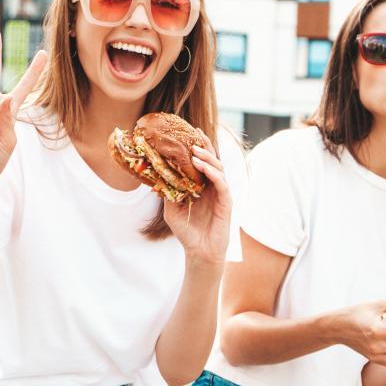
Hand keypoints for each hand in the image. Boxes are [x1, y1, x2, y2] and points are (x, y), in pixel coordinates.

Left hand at [165, 139, 231, 265]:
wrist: (199, 253)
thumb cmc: (187, 233)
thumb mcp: (171, 209)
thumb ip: (168, 193)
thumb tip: (158, 175)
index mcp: (202, 187)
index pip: (201, 163)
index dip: (197, 147)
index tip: (189, 133)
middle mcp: (213, 188)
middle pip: (212, 160)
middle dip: (203, 146)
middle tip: (193, 136)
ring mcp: (221, 194)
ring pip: (218, 169)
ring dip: (207, 158)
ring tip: (195, 151)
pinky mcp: (227, 202)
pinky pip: (222, 183)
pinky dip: (213, 173)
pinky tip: (203, 167)